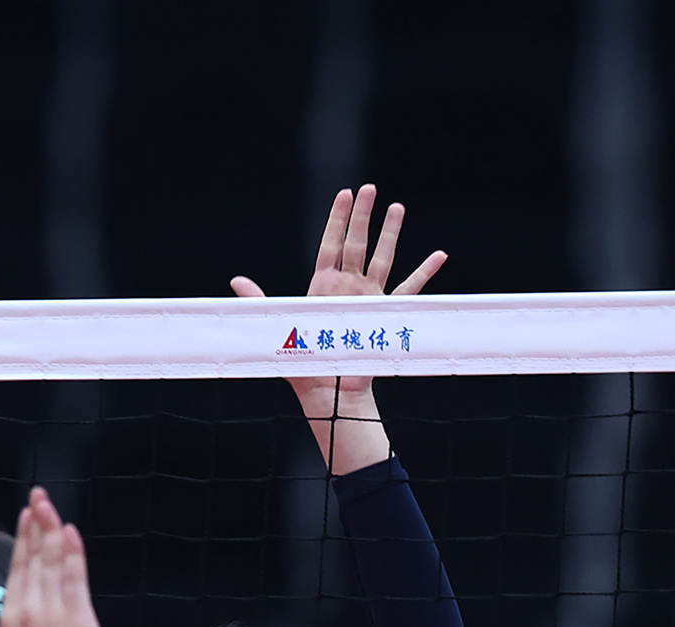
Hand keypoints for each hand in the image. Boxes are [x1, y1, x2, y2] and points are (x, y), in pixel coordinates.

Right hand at [1, 488, 107, 626]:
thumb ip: (27, 621)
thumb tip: (31, 597)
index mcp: (10, 619)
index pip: (17, 569)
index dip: (23, 540)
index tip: (27, 518)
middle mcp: (27, 610)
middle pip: (32, 558)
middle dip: (36, 524)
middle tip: (38, 497)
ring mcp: (51, 612)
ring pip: (51, 561)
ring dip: (52, 529)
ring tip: (51, 507)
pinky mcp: (76, 616)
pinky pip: (73, 576)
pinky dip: (72, 551)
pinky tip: (69, 532)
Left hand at [229, 185, 446, 473]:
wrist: (327, 391)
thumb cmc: (302, 362)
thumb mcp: (276, 326)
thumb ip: (259, 301)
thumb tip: (236, 280)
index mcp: (322, 287)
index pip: (330, 244)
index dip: (336, 219)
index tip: (344, 193)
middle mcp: (347, 288)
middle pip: (357, 244)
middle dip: (363, 216)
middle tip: (369, 188)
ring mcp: (369, 299)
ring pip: (384, 259)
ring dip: (391, 234)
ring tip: (398, 207)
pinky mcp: (386, 315)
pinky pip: (409, 292)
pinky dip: (424, 274)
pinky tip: (439, 255)